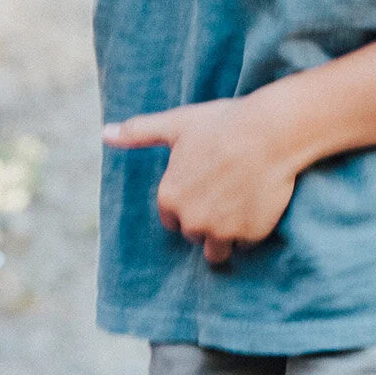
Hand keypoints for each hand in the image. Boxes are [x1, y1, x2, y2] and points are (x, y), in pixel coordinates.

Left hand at [103, 97, 303, 265]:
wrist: (270, 133)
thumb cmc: (222, 125)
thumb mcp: (176, 124)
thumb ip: (139, 133)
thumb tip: (105, 133)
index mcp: (170, 198)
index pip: (171, 219)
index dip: (188, 204)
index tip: (205, 187)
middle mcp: (191, 220)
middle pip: (194, 233)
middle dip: (206, 219)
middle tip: (226, 192)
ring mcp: (221, 231)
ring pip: (217, 250)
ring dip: (225, 236)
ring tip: (240, 209)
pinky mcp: (249, 235)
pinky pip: (245, 244)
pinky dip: (251, 231)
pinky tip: (258, 206)